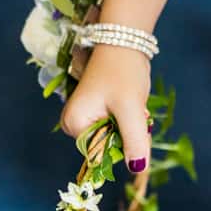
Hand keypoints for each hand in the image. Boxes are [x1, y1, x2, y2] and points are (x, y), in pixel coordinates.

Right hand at [60, 44, 152, 173]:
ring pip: (112, 137)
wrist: (123, 40)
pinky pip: (112, 127)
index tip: (133, 123)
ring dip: (128, 126)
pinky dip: (126, 119)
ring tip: (132, 104)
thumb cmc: (123, 71)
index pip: (100, 154)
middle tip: (134, 110)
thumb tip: (138, 170)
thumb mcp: (131, 109)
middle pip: (105, 147)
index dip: (122, 145)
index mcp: (73, 125)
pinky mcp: (92, 112)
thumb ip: (134, 141)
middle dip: (126, 134)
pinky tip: (128, 103)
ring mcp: (82, 117)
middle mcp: (72, 124)